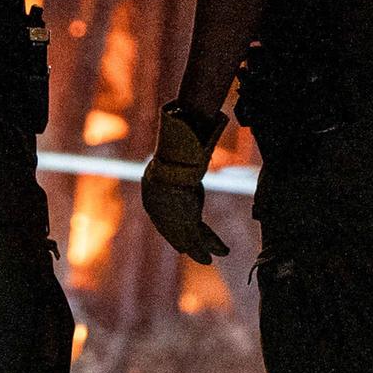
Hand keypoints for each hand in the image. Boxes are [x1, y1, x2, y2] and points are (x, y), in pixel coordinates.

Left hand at [139, 103, 227, 263]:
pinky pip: (199, 238)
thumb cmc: (175, 150)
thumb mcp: (176, 148)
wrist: (174, 162)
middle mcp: (158, 209)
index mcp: (151, 191)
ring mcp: (172, 217)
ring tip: (210, 259)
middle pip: (174, 229)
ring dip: (201, 249)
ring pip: (188, 237)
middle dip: (185, 242)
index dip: (174, 223)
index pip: (162, 212)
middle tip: (192, 251)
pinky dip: (210, 246)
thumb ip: (180, 142)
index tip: (185, 228)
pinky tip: (221, 253)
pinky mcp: (186, 222)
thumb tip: (184, 114)